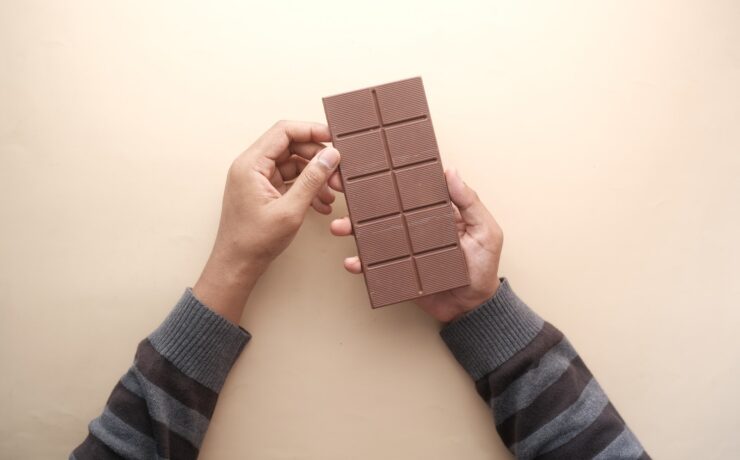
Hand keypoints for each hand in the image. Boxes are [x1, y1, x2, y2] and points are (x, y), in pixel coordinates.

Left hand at [194, 121, 340, 322]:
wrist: (237, 266)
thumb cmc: (255, 241)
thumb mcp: (290, 209)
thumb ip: (312, 179)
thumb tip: (331, 155)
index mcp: (251, 164)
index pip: (284, 131)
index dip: (311, 131)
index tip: (334, 138)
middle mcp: (252, 167)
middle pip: (291, 147)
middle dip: (317, 159)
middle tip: (338, 173)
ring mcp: (258, 179)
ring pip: (294, 164)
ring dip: (315, 176)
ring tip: (334, 193)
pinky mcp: (264, 192)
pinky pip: (290, 180)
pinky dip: (307, 189)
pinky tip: (322, 204)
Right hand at [329, 168, 502, 321]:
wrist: (473, 307)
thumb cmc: (483, 268)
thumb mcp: (485, 231)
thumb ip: (470, 203)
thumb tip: (451, 171)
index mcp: (434, 212)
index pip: (409, 189)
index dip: (390, 176)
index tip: (370, 164)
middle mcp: (414, 227)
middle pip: (383, 208)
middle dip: (360, 199)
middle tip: (341, 186)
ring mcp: (402, 248)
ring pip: (372, 234)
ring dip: (352, 228)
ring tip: (340, 226)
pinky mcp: (396, 270)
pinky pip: (374, 266)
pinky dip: (360, 264)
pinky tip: (352, 261)